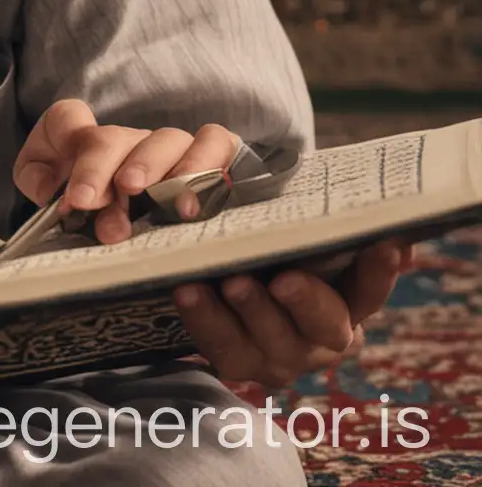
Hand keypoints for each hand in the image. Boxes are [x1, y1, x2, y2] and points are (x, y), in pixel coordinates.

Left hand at [12, 99, 239, 243]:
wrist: (141, 225)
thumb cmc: (93, 206)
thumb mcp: (52, 191)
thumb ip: (38, 181)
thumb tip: (52, 188)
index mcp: (82, 138)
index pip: (67, 118)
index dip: (69, 152)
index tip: (75, 200)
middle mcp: (126, 138)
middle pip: (114, 137)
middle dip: (102, 172)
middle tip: (98, 208)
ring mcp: (167, 146)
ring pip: (166, 139)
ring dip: (154, 169)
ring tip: (150, 202)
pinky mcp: (208, 156)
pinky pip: (215, 141)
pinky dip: (206, 163)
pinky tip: (193, 203)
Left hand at [172, 237, 413, 387]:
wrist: (219, 274)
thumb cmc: (269, 246)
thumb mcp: (294, 231)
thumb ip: (324, 221)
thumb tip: (375, 210)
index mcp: (346, 303)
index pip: (371, 289)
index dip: (379, 272)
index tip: (384, 244)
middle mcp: (320, 337)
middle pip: (326, 325)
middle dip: (307, 301)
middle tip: (285, 279)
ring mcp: (280, 356)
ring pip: (270, 341)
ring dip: (252, 311)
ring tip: (231, 282)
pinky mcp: (236, 362)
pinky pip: (220, 347)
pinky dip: (204, 319)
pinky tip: (187, 291)